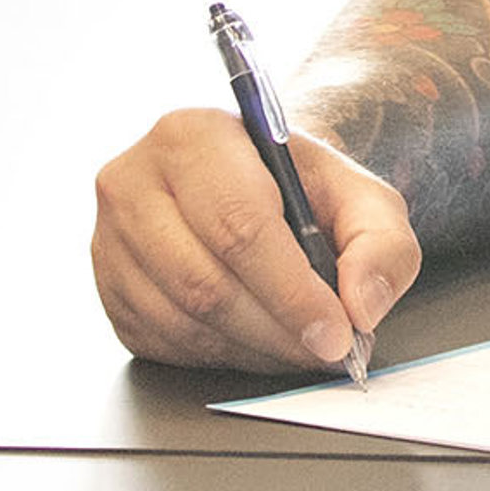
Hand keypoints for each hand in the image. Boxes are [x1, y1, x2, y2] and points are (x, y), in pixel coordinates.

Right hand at [91, 110, 419, 370]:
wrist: (254, 185)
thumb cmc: (303, 189)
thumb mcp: (363, 199)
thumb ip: (382, 246)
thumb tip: (362, 306)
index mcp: (192, 135)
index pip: (238, 225)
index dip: (291, 291)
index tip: (336, 333)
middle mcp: (133, 180)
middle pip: (205, 282)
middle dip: (277, 330)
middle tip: (326, 351)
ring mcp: (108, 238)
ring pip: (183, 320)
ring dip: (252, 349)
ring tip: (298, 346)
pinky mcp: (108, 288)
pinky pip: (163, 342)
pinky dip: (220, 355)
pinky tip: (257, 340)